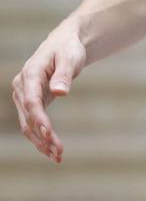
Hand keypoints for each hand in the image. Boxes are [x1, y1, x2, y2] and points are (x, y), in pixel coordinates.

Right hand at [11, 23, 86, 162]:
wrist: (65, 44)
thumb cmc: (68, 48)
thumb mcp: (70, 57)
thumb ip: (64, 74)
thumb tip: (60, 91)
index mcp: (30, 74)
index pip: (31, 101)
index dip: (39, 118)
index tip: (49, 133)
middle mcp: (21, 86)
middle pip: (28, 117)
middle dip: (43, 136)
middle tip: (59, 152)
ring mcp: (23, 95)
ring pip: (28, 124)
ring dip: (41, 142)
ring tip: (58, 156)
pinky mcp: (30, 102)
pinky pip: (32, 123)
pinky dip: (42, 137)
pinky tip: (53, 151)